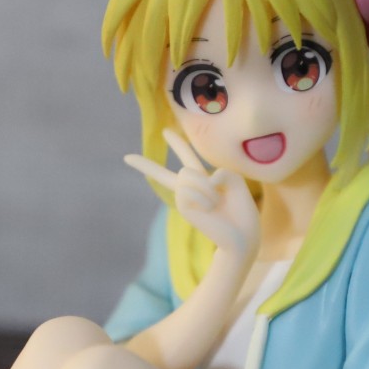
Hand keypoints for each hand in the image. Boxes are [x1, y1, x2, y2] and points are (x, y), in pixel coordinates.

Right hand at [124, 129, 259, 261]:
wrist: (242, 236)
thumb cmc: (241, 210)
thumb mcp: (236, 181)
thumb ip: (221, 171)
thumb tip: (203, 181)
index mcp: (204, 179)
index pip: (189, 158)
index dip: (178, 144)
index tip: (165, 132)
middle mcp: (191, 187)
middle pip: (169, 172)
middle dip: (146, 165)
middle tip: (126, 158)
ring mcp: (185, 197)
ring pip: (186, 174)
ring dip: (206, 187)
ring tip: (215, 203)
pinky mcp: (182, 205)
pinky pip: (188, 188)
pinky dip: (205, 196)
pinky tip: (210, 210)